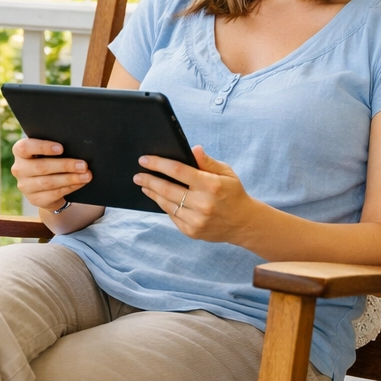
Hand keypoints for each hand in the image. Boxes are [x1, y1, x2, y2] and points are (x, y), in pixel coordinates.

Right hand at [10, 137, 90, 210]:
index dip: (42, 147)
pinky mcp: (34, 199)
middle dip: (65, 165)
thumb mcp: (48, 150)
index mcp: (20, 151)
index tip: (61, 148)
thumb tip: (76, 146)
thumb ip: (55, 146)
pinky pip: (54, 194)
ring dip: (70, 178)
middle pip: (41, 167)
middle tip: (83, 165)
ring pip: (49, 182)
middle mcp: (19, 169)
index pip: (25, 147)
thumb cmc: (49, 158)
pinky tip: (80, 183)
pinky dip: (69, 188)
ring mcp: (25, 186)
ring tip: (86, 175)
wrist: (45, 182)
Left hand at [133, 145, 257, 242]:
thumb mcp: (226, 172)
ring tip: (144, 185)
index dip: (158, 164)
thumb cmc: (232, 193)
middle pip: (167, 189)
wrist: (243, 223)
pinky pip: (171, 215)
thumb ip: (207, 161)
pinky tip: (157, 197)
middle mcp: (203, 204)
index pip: (178, 171)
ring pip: (166, 204)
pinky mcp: (191, 231)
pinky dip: (163, 205)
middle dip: (148, 180)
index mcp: (211, 185)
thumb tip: (193, 149)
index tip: (145, 160)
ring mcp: (196, 220)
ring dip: (152, 193)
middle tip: (137, 175)